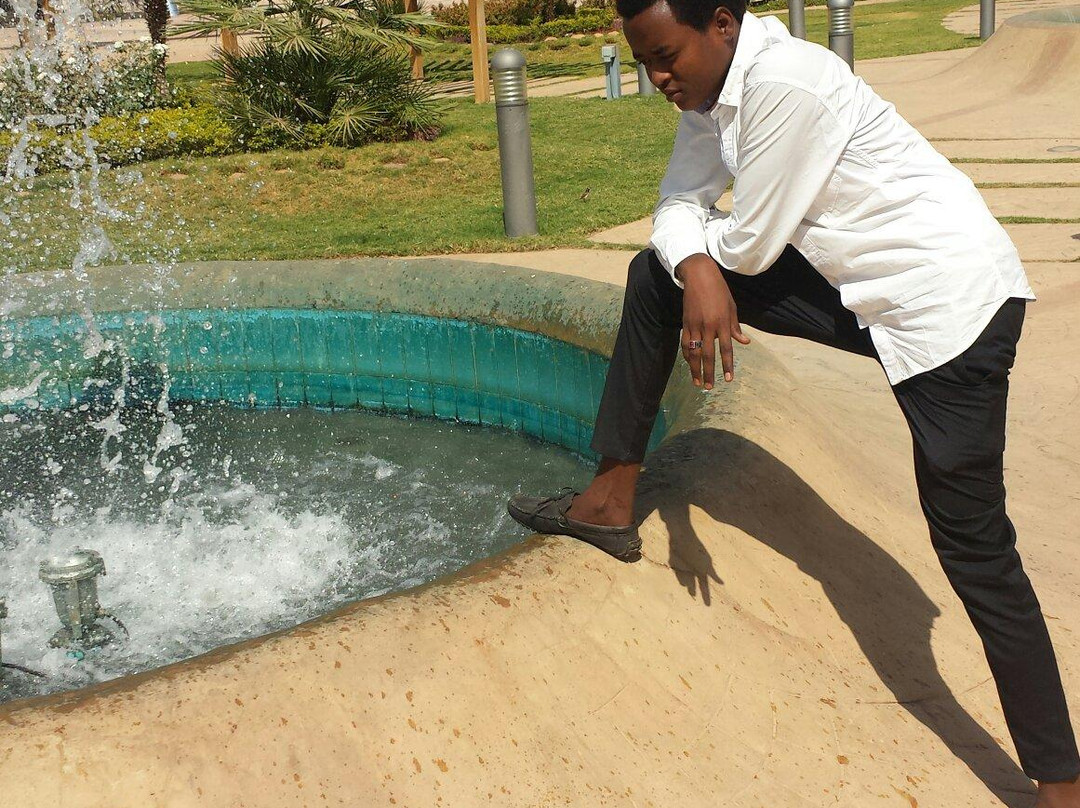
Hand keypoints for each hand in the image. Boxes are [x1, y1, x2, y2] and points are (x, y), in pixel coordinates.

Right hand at [677, 254, 750, 388]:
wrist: (699, 276)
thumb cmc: (719, 290)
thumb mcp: (732, 307)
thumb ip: (735, 327)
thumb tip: (745, 342)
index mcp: (722, 322)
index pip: (726, 349)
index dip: (727, 365)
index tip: (728, 379)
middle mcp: (708, 326)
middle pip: (708, 355)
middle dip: (708, 372)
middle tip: (708, 387)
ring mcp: (694, 325)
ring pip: (694, 352)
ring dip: (695, 369)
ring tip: (697, 382)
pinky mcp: (685, 323)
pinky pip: (685, 343)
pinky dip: (687, 355)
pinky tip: (690, 364)